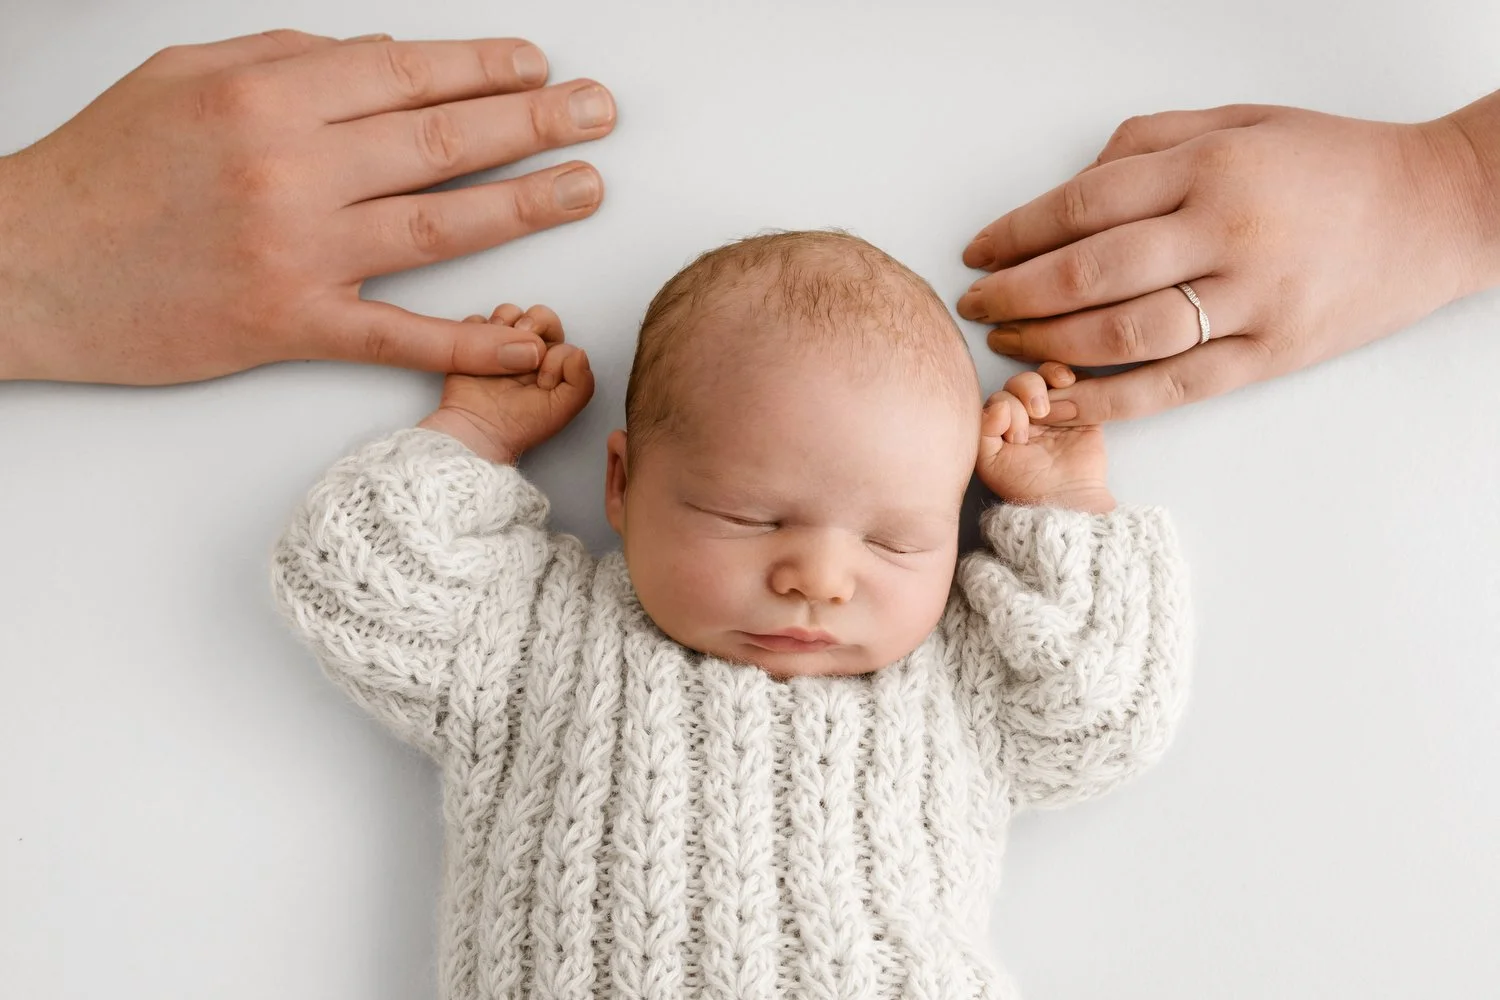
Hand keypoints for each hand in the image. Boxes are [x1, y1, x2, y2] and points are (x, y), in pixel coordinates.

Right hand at [0, 30, 616, 383]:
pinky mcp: (290, 324)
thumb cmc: (102, 167)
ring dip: (526, 205)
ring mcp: (297, 251)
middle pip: (442, 141)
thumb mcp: (185, 75)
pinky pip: (397, 333)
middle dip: (534, 123)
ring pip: (439, 224)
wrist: (27, 265)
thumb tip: (387, 55)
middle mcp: (292, 169)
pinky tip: (526, 340)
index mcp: (267, 97)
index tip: (540, 69)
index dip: (484, 68)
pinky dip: (467, 340)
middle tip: (601, 114)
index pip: (406, 74)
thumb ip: (289, 58)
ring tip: (587, 187)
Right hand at [417, 305, 593, 463]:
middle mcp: (526, 352)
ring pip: (509, 313)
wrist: (475, 431)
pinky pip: (477, 320)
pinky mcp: (471, 344)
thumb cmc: (518, 425)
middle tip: (522, 342)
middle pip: (538, 318)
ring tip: (497, 346)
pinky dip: (479, 326)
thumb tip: (578, 352)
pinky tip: (479, 349)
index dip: (555, 353)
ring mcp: (497, 346)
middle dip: (534, 323)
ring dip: (506, 321)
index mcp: (550, 364)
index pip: (562, 339)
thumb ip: (580, 383)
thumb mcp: (560, 410)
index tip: (543, 380)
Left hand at [958, 96, 1499, 424]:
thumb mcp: (1240, 121)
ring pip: (1124, 335)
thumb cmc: (1330, 161)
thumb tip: (1068, 188)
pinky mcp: (1271, 354)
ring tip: (1008, 346)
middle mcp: (1226, 233)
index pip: (1083, 205)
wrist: (1438, 209)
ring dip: (1049, 347)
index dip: (1016, 234)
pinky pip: (1174, 386)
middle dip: (1015, 294)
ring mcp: (1251, 301)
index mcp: (1211, 168)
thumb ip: (1148, 145)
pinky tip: (1062, 402)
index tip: (978, 253)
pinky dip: (1108, 400)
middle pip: (1088, 273)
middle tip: (976, 304)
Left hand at [977, 363, 1113, 512]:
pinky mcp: (1082, 408)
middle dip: (1026, 391)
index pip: (1000, 396)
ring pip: (1046, 375)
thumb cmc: (1025, 486)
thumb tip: (997, 404)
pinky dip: (1071, 374)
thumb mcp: (990, 462)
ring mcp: (1055, 409)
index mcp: (1003, 423)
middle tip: (1038, 416)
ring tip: (1051, 402)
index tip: (1017, 437)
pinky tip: (1068, 382)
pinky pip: (1078, 379)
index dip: (1007, 408)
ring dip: (1046, 377)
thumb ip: (983, 430)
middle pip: (1021, 380)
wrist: (1067, 499)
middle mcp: (1027, 413)